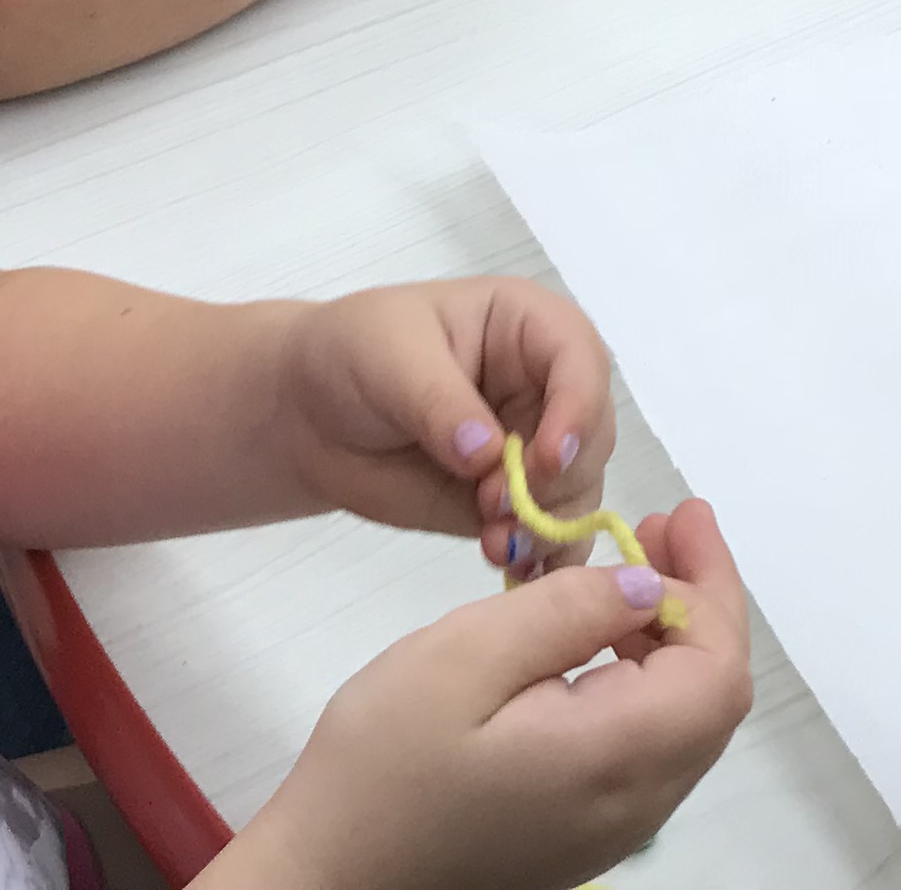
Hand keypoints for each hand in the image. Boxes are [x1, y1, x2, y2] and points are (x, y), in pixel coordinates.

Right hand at [229, 504, 751, 889]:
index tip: (678, 513)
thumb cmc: (384, 762)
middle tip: (651, 528)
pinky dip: (647, 684)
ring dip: (675, 642)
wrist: (334, 874)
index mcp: (613, 758)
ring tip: (626, 572)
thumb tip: (650, 587)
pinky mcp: (582, 837)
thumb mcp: (462, 657)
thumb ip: (566, 613)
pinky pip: (649, 752)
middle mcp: (634, 807)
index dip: (714, 584)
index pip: (716, 671)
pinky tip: (597, 644)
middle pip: (713, 700)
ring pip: (685, 726)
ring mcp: (612, 832)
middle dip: (700, 603)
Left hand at [278, 280, 617, 576]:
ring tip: (495, 546)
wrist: (308, 415)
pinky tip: (515, 572)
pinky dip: (545, 558)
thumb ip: (439, 402)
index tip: (548, 459)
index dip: (578, 408)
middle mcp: (545, 387)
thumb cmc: (352, 355)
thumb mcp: (388, 358)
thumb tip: (488, 454)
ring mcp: (533, 449)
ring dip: (549, 525)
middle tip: (496, 508)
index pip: (581, 357)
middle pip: (592, 434)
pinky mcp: (513, 503)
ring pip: (578, 490)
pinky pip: (551, 534)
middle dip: (557, 479)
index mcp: (527, 327)